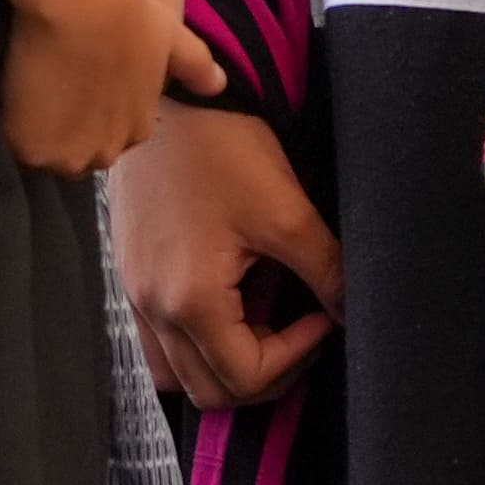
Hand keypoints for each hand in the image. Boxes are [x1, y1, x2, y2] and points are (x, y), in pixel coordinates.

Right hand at [0, 0, 178, 175]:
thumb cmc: (131, 6)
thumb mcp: (169, 34)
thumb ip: (192, 63)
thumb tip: (220, 84)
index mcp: (139, 126)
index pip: (109, 137)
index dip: (88, 112)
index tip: (74, 80)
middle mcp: (109, 150)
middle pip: (78, 153)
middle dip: (64, 129)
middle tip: (47, 81)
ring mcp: (71, 155)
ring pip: (47, 154)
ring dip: (38, 130)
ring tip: (26, 84)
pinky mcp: (34, 149)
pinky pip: (17, 146)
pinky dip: (12, 124)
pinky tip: (12, 90)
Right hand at [121, 104, 340, 407]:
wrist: (171, 93)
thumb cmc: (222, 143)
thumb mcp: (286, 210)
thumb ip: (326, 270)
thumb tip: (354, 310)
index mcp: (190, 299)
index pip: (246, 376)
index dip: (297, 358)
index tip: (323, 316)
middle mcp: (153, 307)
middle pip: (211, 391)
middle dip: (266, 375)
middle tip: (303, 332)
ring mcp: (135, 293)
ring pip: (178, 375)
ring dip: (226, 368)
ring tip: (264, 328)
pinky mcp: (131, 273)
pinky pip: (156, 343)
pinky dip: (194, 346)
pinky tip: (228, 309)